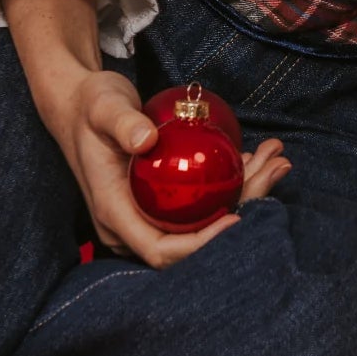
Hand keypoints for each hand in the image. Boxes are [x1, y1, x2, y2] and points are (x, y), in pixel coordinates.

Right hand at [0, 0, 290, 269]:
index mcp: (115, 214)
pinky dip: (233, 181)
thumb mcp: (102, 107)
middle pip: (194, 237)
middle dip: (242, 208)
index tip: (236, 218)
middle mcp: (134, 223)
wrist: (78, 105)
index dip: (202, 245)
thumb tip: (145, 140)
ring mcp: (149, 213)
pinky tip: (256, 157)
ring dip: (247, 190)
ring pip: (204, 219)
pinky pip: (202, 202)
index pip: (163, 250)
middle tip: (277, 167)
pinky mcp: (163, 199)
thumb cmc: (89, 106)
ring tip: (277, 157)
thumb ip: (121, 123)